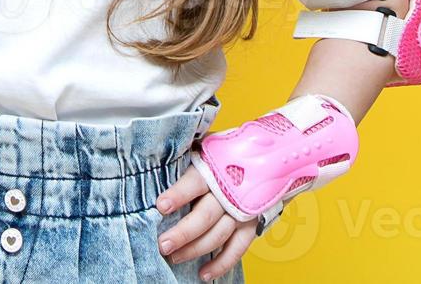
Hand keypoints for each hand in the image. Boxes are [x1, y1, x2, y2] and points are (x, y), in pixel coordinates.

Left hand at [154, 157, 257, 281]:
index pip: (194, 183)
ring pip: (218, 235)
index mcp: (214, 170)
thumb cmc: (223, 158)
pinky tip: (203, 273)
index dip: (178, 195)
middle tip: (163, 245)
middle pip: (204, 216)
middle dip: (183, 233)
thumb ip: (186, 157)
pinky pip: (237, 249)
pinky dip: (221, 264)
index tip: (161, 206)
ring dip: (195, 249)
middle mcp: (229, 192)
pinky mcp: (251, 225)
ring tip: (174, 257)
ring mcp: (242, 211)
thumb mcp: (205, 150)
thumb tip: (154, 154)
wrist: (266, 161)